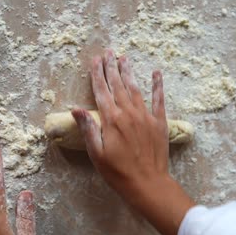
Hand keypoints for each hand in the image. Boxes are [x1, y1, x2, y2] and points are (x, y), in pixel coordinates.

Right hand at [73, 49, 194, 234]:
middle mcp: (128, 113)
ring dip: (128, 72)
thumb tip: (76, 109)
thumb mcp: (96, 153)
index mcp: (111, 120)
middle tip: (108, 52)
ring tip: (124, 58)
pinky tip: (156, 73)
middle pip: (118, 85)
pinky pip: (159, 100)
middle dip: (111, 67)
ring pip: (135, 88)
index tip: (94, 60)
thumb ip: (88, 128)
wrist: (147, 183)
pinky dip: (157, 85)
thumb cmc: (117, 172)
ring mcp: (145, 116)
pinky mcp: (159, 123)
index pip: (101, 91)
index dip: (97, 74)